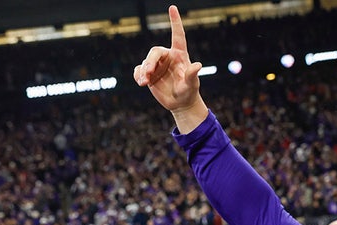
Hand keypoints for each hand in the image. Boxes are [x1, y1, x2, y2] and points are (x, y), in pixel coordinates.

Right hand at [133, 6, 205, 127]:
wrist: (180, 103)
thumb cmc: (189, 92)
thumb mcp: (191, 85)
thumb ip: (192, 75)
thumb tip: (198, 65)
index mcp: (179, 55)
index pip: (178, 35)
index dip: (175, 22)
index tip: (173, 7)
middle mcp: (167, 57)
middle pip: (154, 52)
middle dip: (150, 62)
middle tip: (148, 73)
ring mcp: (157, 65)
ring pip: (145, 62)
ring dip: (143, 71)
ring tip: (144, 83)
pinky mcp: (148, 74)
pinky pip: (139, 70)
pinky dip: (138, 75)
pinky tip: (141, 83)